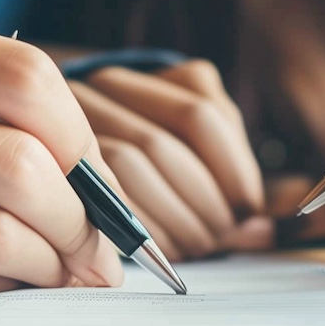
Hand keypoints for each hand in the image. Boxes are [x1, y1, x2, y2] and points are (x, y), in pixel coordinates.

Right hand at [0, 14, 127, 296]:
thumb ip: (13, 124)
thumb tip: (119, 215)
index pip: (26, 78)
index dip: (85, 142)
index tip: (103, 189)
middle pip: (18, 163)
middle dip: (79, 220)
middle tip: (96, 253)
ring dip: (49, 266)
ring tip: (60, 274)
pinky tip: (5, 286)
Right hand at [70, 60, 271, 259]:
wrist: (107, 145)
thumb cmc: (182, 165)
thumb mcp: (219, 162)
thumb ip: (241, 190)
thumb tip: (263, 233)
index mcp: (185, 78)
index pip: (202, 118)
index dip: (230, 172)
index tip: (247, 215)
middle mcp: (118, 82)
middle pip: (161, 145)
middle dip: (193, 204)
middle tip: (213, 242)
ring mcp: (78, 110)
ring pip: (124, 163)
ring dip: (163, 216)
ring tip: (188, 247)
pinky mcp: (61, 147)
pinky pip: (100, 186)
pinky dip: (134, 221)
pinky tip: (154, 243)